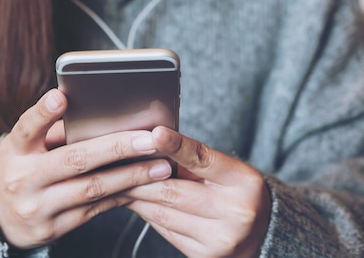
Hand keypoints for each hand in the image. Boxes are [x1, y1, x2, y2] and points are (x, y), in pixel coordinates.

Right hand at [0, 89, 174, 248]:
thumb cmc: (19, 167)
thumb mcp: (23, 146)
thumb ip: (52, 131)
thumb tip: (101, 115)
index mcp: (14, 150)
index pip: (26, 127)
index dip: (43, 112)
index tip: (61, 96)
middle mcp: (22, 179)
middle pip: (74, 160)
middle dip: (117, 148)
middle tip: (150, 139)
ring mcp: (37, 207)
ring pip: (92, 189)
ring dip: (131, 176)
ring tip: (160, 166)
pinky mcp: (52, 229)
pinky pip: (94, 210)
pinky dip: (121, 194)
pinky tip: (141, 185)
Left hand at [125, 127, 270, 257]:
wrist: (264, 234)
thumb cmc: (236, 192)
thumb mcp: (227, 170)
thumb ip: (193, 159)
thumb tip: (151, 143)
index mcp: (244, 182)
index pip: (203, 159)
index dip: (176, 146)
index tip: (155, 133)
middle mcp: (236, 212)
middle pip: (173, 191)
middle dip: (138, 177)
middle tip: (114, 163)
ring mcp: (220, 239)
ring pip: (163, 213)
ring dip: (136, 196)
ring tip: (118, 181)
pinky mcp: (205, 256)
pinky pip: (165, 230)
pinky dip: (147, 214)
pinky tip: (136, 202)